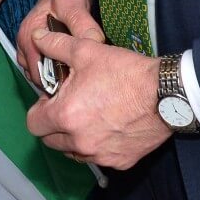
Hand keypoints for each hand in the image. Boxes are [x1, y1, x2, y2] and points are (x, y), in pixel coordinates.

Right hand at [17, 0, 102, 84]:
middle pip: (36, 75)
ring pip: (37, 74)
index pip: (38, 71)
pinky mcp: (33, 49)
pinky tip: (68, 69)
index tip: (75, 84)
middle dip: (55, 81)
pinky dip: (52, 72)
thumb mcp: (75, 5)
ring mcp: (27, 47)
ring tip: (73, 76)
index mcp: (29, 34)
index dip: (56, 81)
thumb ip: (83, 24)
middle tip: (77, 82)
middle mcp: (23, 43)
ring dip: (53, 78)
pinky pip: (39, 68)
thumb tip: (95, 42)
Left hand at [25, 33, 169, 169]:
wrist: (165, 94)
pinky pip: (99, 158)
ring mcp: (101, 155)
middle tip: (70, 105)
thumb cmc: (125, 73)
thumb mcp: (86, 50)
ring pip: (74, 152)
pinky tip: (109, 126)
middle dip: (54, 124)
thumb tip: (36, 37)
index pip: (33, 124)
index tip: (52, 99)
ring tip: (90, 114)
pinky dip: (98, 146)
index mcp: (66, 116)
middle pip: (51, 141)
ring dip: (74, 137)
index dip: (39, 109)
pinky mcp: (120, 162)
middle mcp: (80, 142)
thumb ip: (55, 45)